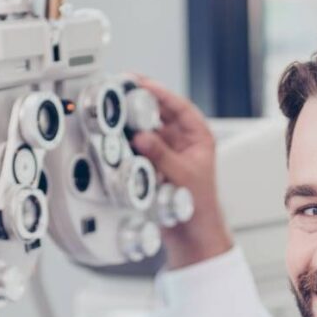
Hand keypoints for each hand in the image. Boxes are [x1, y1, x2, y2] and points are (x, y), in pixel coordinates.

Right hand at [131, 76, 233, 268]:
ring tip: (116, 109)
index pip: (180, 107)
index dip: (161, 93)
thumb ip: (162, 155)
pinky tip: (117, 134)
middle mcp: (183, 142)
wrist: (192, 233)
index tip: (142, 83)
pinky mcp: (154, 164)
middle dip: (142, 101)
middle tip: (123, 89)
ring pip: (148, 128)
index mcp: (199, 137)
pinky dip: (129, 141)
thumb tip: (142, 137)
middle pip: (160, 113)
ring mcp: (168, 152)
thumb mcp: (183, 176)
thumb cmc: (200, 206)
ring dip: (134, 120)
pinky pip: (139, 147)